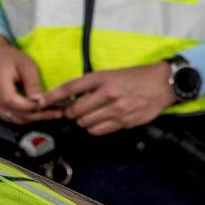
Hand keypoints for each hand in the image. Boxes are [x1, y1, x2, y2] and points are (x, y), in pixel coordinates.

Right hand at [0, 36, 60, 124]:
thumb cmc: (11, 58)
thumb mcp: (26, 65)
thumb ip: (32, 84)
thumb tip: (41, 101)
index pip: (11, 101)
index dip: (29, 106)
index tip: (47, 105)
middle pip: (14, 113)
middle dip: (36, 115)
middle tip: (56, 113)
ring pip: (13, 118)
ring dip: (32, 119)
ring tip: (51, 114)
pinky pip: (10, 117)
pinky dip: (25, 118)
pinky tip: (38, 114)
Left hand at [40, 62, 176, 135]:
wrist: (163, 84)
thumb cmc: (138, 77)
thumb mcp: (113, 73)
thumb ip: (94, 85)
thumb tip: (74, 98)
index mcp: (103, 78)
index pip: (71, 88)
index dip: (53, 96)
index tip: (41, 101)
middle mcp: (107, 94)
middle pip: (75, 110)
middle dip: (71, 112)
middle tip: (74, 110)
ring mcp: (116, 109)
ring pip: (85, 123)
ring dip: (83, 121)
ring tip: (91, 115)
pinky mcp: (124, 122)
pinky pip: (99, 130)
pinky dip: (94, 128)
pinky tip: (100, 121)